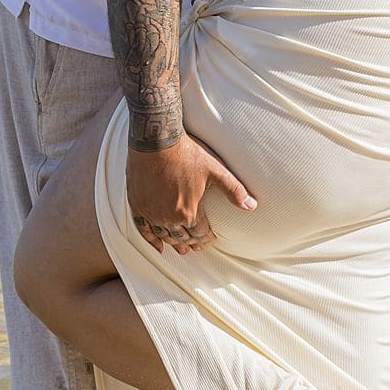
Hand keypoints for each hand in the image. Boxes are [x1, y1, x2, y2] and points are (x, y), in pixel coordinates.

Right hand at [126, 132, 256, 253]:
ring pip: (164, 236)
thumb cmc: (187, 153)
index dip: (207, 238)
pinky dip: (151, 240)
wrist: (156, 140)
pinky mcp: (137, 205)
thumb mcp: (215, 170)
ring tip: (182, 249)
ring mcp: (151, 213)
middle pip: (182, 238)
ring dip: (174, 244)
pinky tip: (158, 247)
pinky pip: (143, 229)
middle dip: (192, 243)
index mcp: (189, 212)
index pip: (200, 234)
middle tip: (198, 246)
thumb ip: (234, 190)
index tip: (211, 237)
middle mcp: (168, 218)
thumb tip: (252, 206)